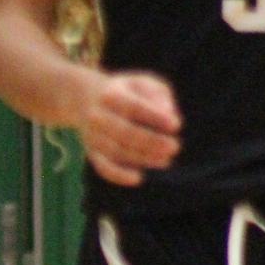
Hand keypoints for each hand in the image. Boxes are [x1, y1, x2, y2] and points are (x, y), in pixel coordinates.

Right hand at [78, 71, 181, 185]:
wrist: (87, 100)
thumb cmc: (127, 93)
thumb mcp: (144, 85)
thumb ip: (158, 96)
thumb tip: (169, 114)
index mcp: (111, 94)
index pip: (134, 106)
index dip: (155, 117)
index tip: (176, 125)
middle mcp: (97, 115)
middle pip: (124, 131)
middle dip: (151, 141)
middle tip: (175, 147)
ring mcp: (93, 135)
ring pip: (117, 151)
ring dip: (143, 158)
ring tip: (166, 160)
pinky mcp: (92, 152)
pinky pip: (103, 167)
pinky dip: (118, 175)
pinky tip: (138, 178)